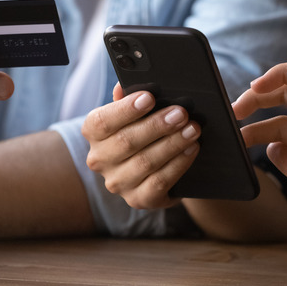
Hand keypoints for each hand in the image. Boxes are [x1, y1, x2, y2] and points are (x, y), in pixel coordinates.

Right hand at [83, 84, 200, 208]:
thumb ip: (129, 96)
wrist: (158, 167)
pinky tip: (191, 149)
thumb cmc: (145, 130)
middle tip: (181, 113)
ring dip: (172, 144)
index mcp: (94, 134)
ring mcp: (118, 183)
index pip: (101, 122)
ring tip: (193, 130)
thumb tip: (124, 85)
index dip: (125, 110)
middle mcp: (100, 160)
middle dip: (157, 126)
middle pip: (126, 142)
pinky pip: (159, 182)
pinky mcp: (139, 200)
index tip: (149, 97)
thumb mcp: (136, 112)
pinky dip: (178, 164)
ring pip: (145, 163)